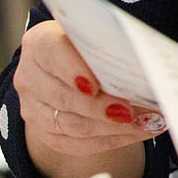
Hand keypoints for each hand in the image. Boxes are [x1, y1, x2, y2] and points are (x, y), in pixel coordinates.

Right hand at [16, 19, 164, 159]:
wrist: (70, 61)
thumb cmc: (89, 42)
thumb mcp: (97, 33)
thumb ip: (111, 45)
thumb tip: (143, 65)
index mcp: (40, 42)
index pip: (53, 55)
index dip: (74, 72)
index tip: (96, 86)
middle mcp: (30, 76)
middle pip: (65, 98)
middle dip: (104, 109)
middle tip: (138, 112)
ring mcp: (33, 107)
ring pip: (73, 126)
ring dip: (115, 128)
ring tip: (148, 122)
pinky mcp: (43, 132)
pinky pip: (76, 144)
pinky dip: (111, 140)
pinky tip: (137, 132)